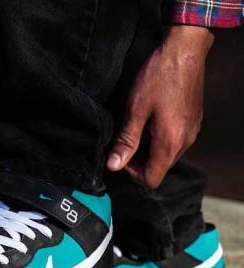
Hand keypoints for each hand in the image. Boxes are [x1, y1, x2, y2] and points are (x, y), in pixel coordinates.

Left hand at [107, 26, 213, 188]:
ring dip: (149, 150)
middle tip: (125, 141)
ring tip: (136, 129)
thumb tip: (113, 166)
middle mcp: (185, 143)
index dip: (132, 173)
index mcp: (170, 144)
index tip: (121, 155)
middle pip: (159, 169)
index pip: (151, 179)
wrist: (185, 49)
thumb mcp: (135, 111)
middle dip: (139, 162)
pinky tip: (150, 122)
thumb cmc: (159, 77)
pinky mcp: (193, 123)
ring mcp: (191, 133)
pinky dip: (159, 140)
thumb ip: (126, 141)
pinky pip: (174, 143)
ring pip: (166, 156)